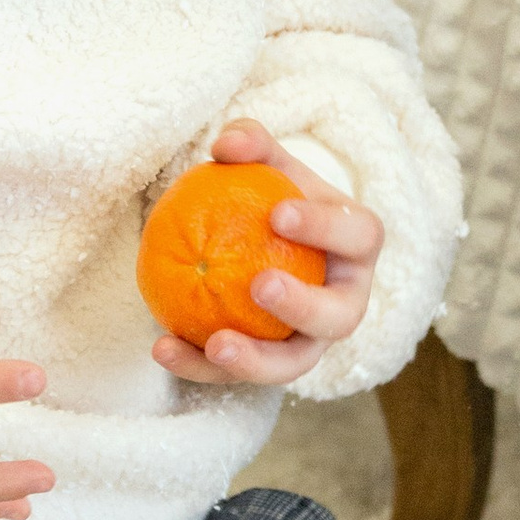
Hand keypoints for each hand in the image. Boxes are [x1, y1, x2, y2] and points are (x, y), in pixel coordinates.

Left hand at [150, 119, 382, 392]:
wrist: (272, 247)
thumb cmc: (276, 199)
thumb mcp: (269, 167)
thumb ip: (252, 146)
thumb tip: (226, 144)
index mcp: (357, 247)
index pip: (357, 236)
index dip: (325, 227)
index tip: (278, 214)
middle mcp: (345, 302)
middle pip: (338, 316)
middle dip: (304, 307)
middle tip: (260, 285)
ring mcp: (311, 342)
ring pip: (293, 364)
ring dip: (255, 360)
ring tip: (215, 343)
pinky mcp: (270, 366)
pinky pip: (237, 375)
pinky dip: (199, 365)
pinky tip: (162, 347)